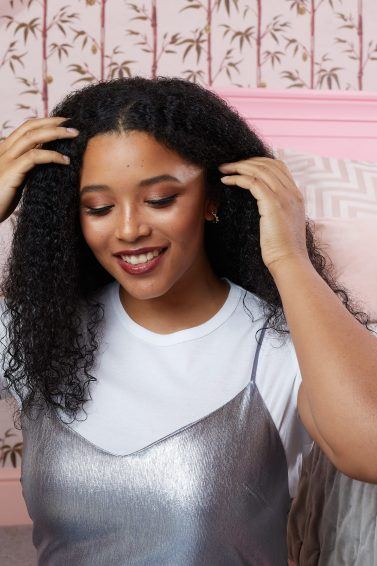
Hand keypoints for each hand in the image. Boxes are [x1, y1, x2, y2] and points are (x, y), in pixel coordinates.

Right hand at [0, 116, 78, 222]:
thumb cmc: (1, 198)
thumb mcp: (18, 178)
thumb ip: (28, 167)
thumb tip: (49, 160)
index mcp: (6, 149)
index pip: (26, 127)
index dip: (46, 121)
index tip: (65, 122)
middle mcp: (5, 150)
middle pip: (30, 126)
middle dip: (53, 122)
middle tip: (73, 124)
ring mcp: (7, 160)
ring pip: (32, 137)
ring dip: (56, 133)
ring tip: (74, 135)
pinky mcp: (11, 172)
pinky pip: (34, 157)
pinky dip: (52, 155)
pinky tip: (66, 160)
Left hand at [218, 156, 309, 273]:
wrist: (289, 262)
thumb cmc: (282, 250)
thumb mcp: (282, 225)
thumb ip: (275, 211)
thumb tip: (261, 206)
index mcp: (296, 196)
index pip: (279, 166)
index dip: (259, 162)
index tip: (242, 166)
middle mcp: (292, 193)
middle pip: (268, 164)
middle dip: (246, 161)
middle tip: (228, 164)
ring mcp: (284, 197)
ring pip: (259, 170)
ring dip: (238, 166)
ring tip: (223, 169)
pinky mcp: (273, 204)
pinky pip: (252, 182)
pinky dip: (237, 178)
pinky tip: (226, 181)